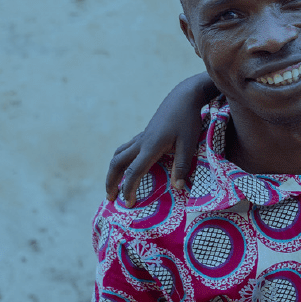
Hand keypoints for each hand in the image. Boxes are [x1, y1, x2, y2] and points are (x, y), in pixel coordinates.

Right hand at [104, 73, 216, 204]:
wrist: (184, 97)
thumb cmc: (188, 120)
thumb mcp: (189, 144)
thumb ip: (182, 166)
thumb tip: (178, 188)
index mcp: (150, 147)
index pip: (133, 172)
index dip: (128, 189)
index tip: (128, 203)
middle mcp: (141, 142)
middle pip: (117, 163)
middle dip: (111, 182)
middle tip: (111, 198)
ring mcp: (141, 137)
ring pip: (118, 155)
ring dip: (113, 171)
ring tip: (114, 185)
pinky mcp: (144, 134)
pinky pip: (126, 149)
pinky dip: (121, 161)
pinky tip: (128, 167)